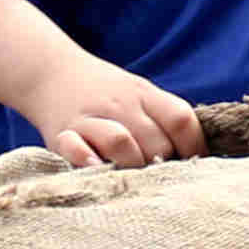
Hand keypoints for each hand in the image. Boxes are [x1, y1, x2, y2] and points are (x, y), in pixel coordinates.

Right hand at [17, 48, 201, 169]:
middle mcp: (120, 105)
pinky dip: (88, 162)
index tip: (194, 165)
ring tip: (132, 175)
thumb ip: (164, 119)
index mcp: (144, 94)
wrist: (50, 73)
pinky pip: (76, 149)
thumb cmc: (106, 93)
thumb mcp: (139, 94)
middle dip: (162, 165)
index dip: (194, 146)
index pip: (180, 119)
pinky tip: (97, 168)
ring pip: (122, 143)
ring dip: (132, 165)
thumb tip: (198, 156)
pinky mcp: (62, 134)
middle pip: (156, 142)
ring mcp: (90, 119)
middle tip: (157, 174)